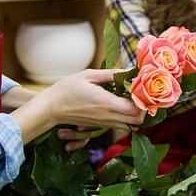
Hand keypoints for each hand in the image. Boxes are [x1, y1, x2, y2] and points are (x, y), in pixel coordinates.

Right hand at [14, 68, 144, 146]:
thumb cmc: (67, 89)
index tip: (141, 86)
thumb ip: (111, 74)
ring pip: (132, 124)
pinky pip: (122, 125)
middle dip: (144, 106)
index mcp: (106, 103)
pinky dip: (127, 117)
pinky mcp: (102, 125)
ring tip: (132, 97)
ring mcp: (105, 123)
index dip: (144, 99)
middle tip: (140, 91)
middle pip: (138, 119)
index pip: (136, 109)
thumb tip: (130, 70)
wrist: (52, 108)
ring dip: (136, 112)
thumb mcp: (88, 75)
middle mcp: (108, 116)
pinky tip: (122, 103)